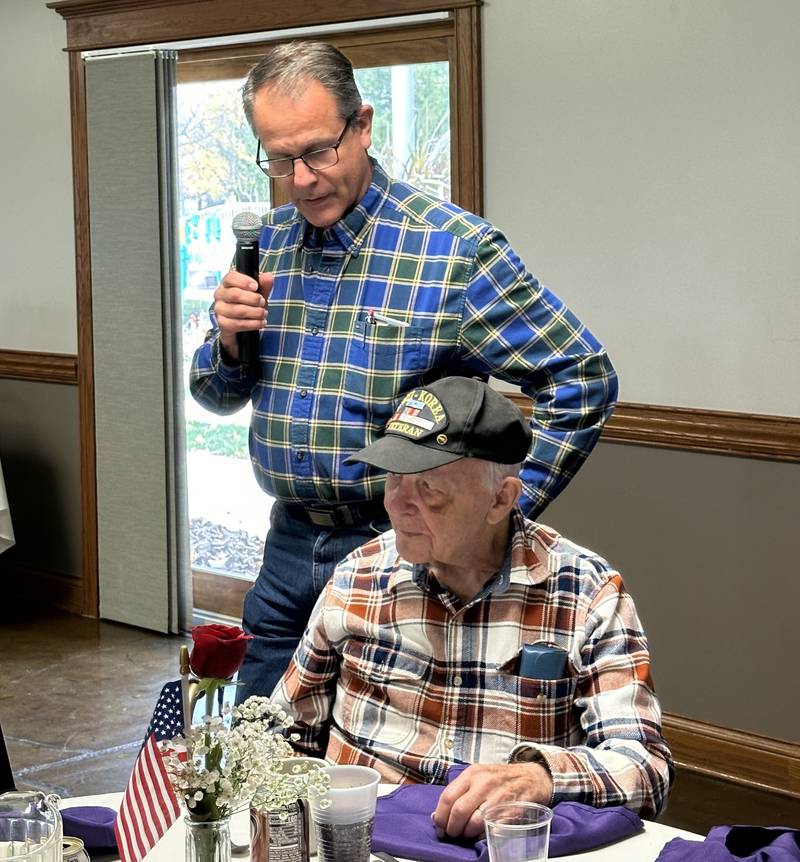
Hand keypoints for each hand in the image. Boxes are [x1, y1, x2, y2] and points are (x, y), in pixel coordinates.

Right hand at [213, 269, 272, 358]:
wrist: (243, 324)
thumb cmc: (250, 304)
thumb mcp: (259, 293)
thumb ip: (263, 285)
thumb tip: (268, 276)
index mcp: (227, 283)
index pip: (231, 277)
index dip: (244, 281)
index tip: (256, 286)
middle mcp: (220, 294)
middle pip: (235, 294)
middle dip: (253, 299)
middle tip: (263, 302)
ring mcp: (219, 309)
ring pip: (238, 310)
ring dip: (256, 313)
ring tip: (264, 313)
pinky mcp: (222, 323)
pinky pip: (238, 324)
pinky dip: (253, 324)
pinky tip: (261, 323)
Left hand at [431, 762, 552, 840]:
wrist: (529, 778)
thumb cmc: (497, 779)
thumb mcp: (475, 777)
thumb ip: (457, 793)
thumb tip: (436, 817)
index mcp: (471, 774)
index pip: (448, 796)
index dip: (440, 816)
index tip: (440, 827)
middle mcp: (484, 783)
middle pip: (459, 811)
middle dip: (452, 828)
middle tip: (452, 833)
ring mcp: (498, 797)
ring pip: (474, 823)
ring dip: (467, 834)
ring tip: (467, 833)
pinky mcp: (511, 811)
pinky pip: (491, 829)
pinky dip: (482, 836)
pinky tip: (480, 833)